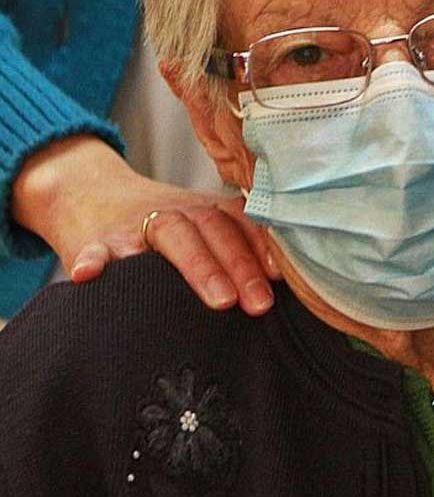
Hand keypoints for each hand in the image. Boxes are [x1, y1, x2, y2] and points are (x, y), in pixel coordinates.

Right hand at [12, 136, 280, 314]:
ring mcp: (134, 225)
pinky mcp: (94, 241)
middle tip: (260, 304)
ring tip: (220, 300)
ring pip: (170, 235)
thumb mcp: (197, 222)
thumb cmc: (158, 222)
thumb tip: (287, 281)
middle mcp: (175, 212)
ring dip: (198, 265)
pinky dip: (92, 261)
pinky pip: (92, 249)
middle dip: (241, 266)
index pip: (241, 222)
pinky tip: (91, 275)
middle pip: (214, 230)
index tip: (282, 277)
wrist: (84, 191)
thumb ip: (237, 242)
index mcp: (203, 211)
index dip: (264, 246)